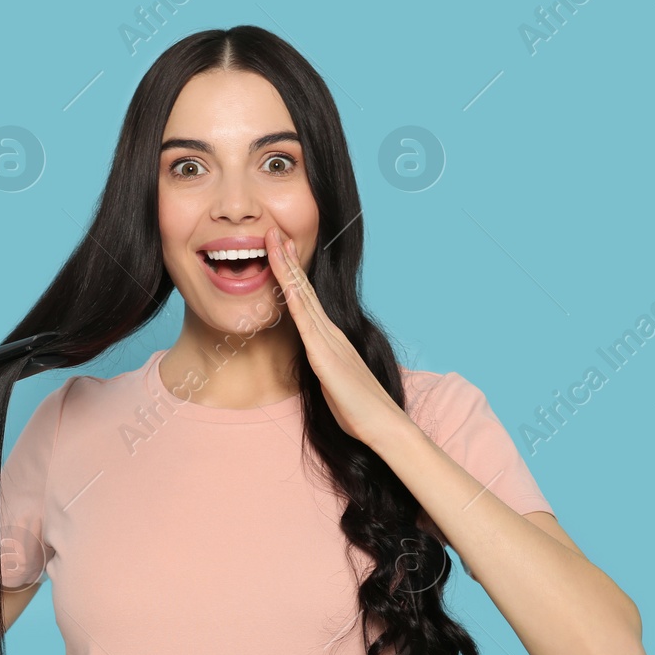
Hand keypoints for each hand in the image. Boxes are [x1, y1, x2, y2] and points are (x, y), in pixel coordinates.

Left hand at [266, 225, 407, 447]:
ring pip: (302, 297)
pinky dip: (294, 298)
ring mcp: (328, 341)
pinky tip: (284, 282)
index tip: (279, 250)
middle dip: (286, 259)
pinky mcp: (325, 356)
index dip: (291, 274)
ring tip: (274, 242)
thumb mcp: (332, 382)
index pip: (306, 299)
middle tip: (272, 231)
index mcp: (329, 338)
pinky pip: (305, 322)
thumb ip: (323, 367)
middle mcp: (329, 332)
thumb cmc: (358, 409)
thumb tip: (314, 363)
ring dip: (286, 268)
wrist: (382, 424)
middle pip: (303, 289)